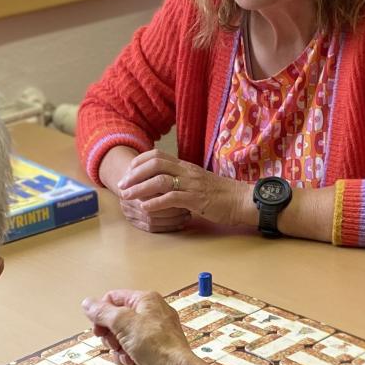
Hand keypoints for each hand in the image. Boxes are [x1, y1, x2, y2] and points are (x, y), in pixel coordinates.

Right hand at [81, 289, 235, 364]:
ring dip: (120, 353)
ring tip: (129, 358)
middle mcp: (151, 315)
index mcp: (146, 301)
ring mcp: (153, 336)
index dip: (101, 314)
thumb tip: (88, 304)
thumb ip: (102, 312)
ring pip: (122, 341)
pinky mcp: (154, 353)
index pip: (113, 298)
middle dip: (111, 338)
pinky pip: (133, 356)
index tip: (97, 329)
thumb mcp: (122, 323)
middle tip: (116, 344)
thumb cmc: (156, 345)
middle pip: (116, 322)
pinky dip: (132, 363)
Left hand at [117, 151, 252, 228]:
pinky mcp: (197, 200)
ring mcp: (192, 185)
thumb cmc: (222, 195)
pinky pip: (172, 198)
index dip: (138, 162)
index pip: (157, 155)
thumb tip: (165, 184)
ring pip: (159, 180)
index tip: (128, 173)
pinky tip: (145, 209)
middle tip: (122, 186)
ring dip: (139, 188)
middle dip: (134, 174)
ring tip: (127, 197)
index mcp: (186, 166)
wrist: (242, 201)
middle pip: (154, 163)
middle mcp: (187, 172)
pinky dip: (155, 203)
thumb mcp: (199, 182)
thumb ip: (182, 180)